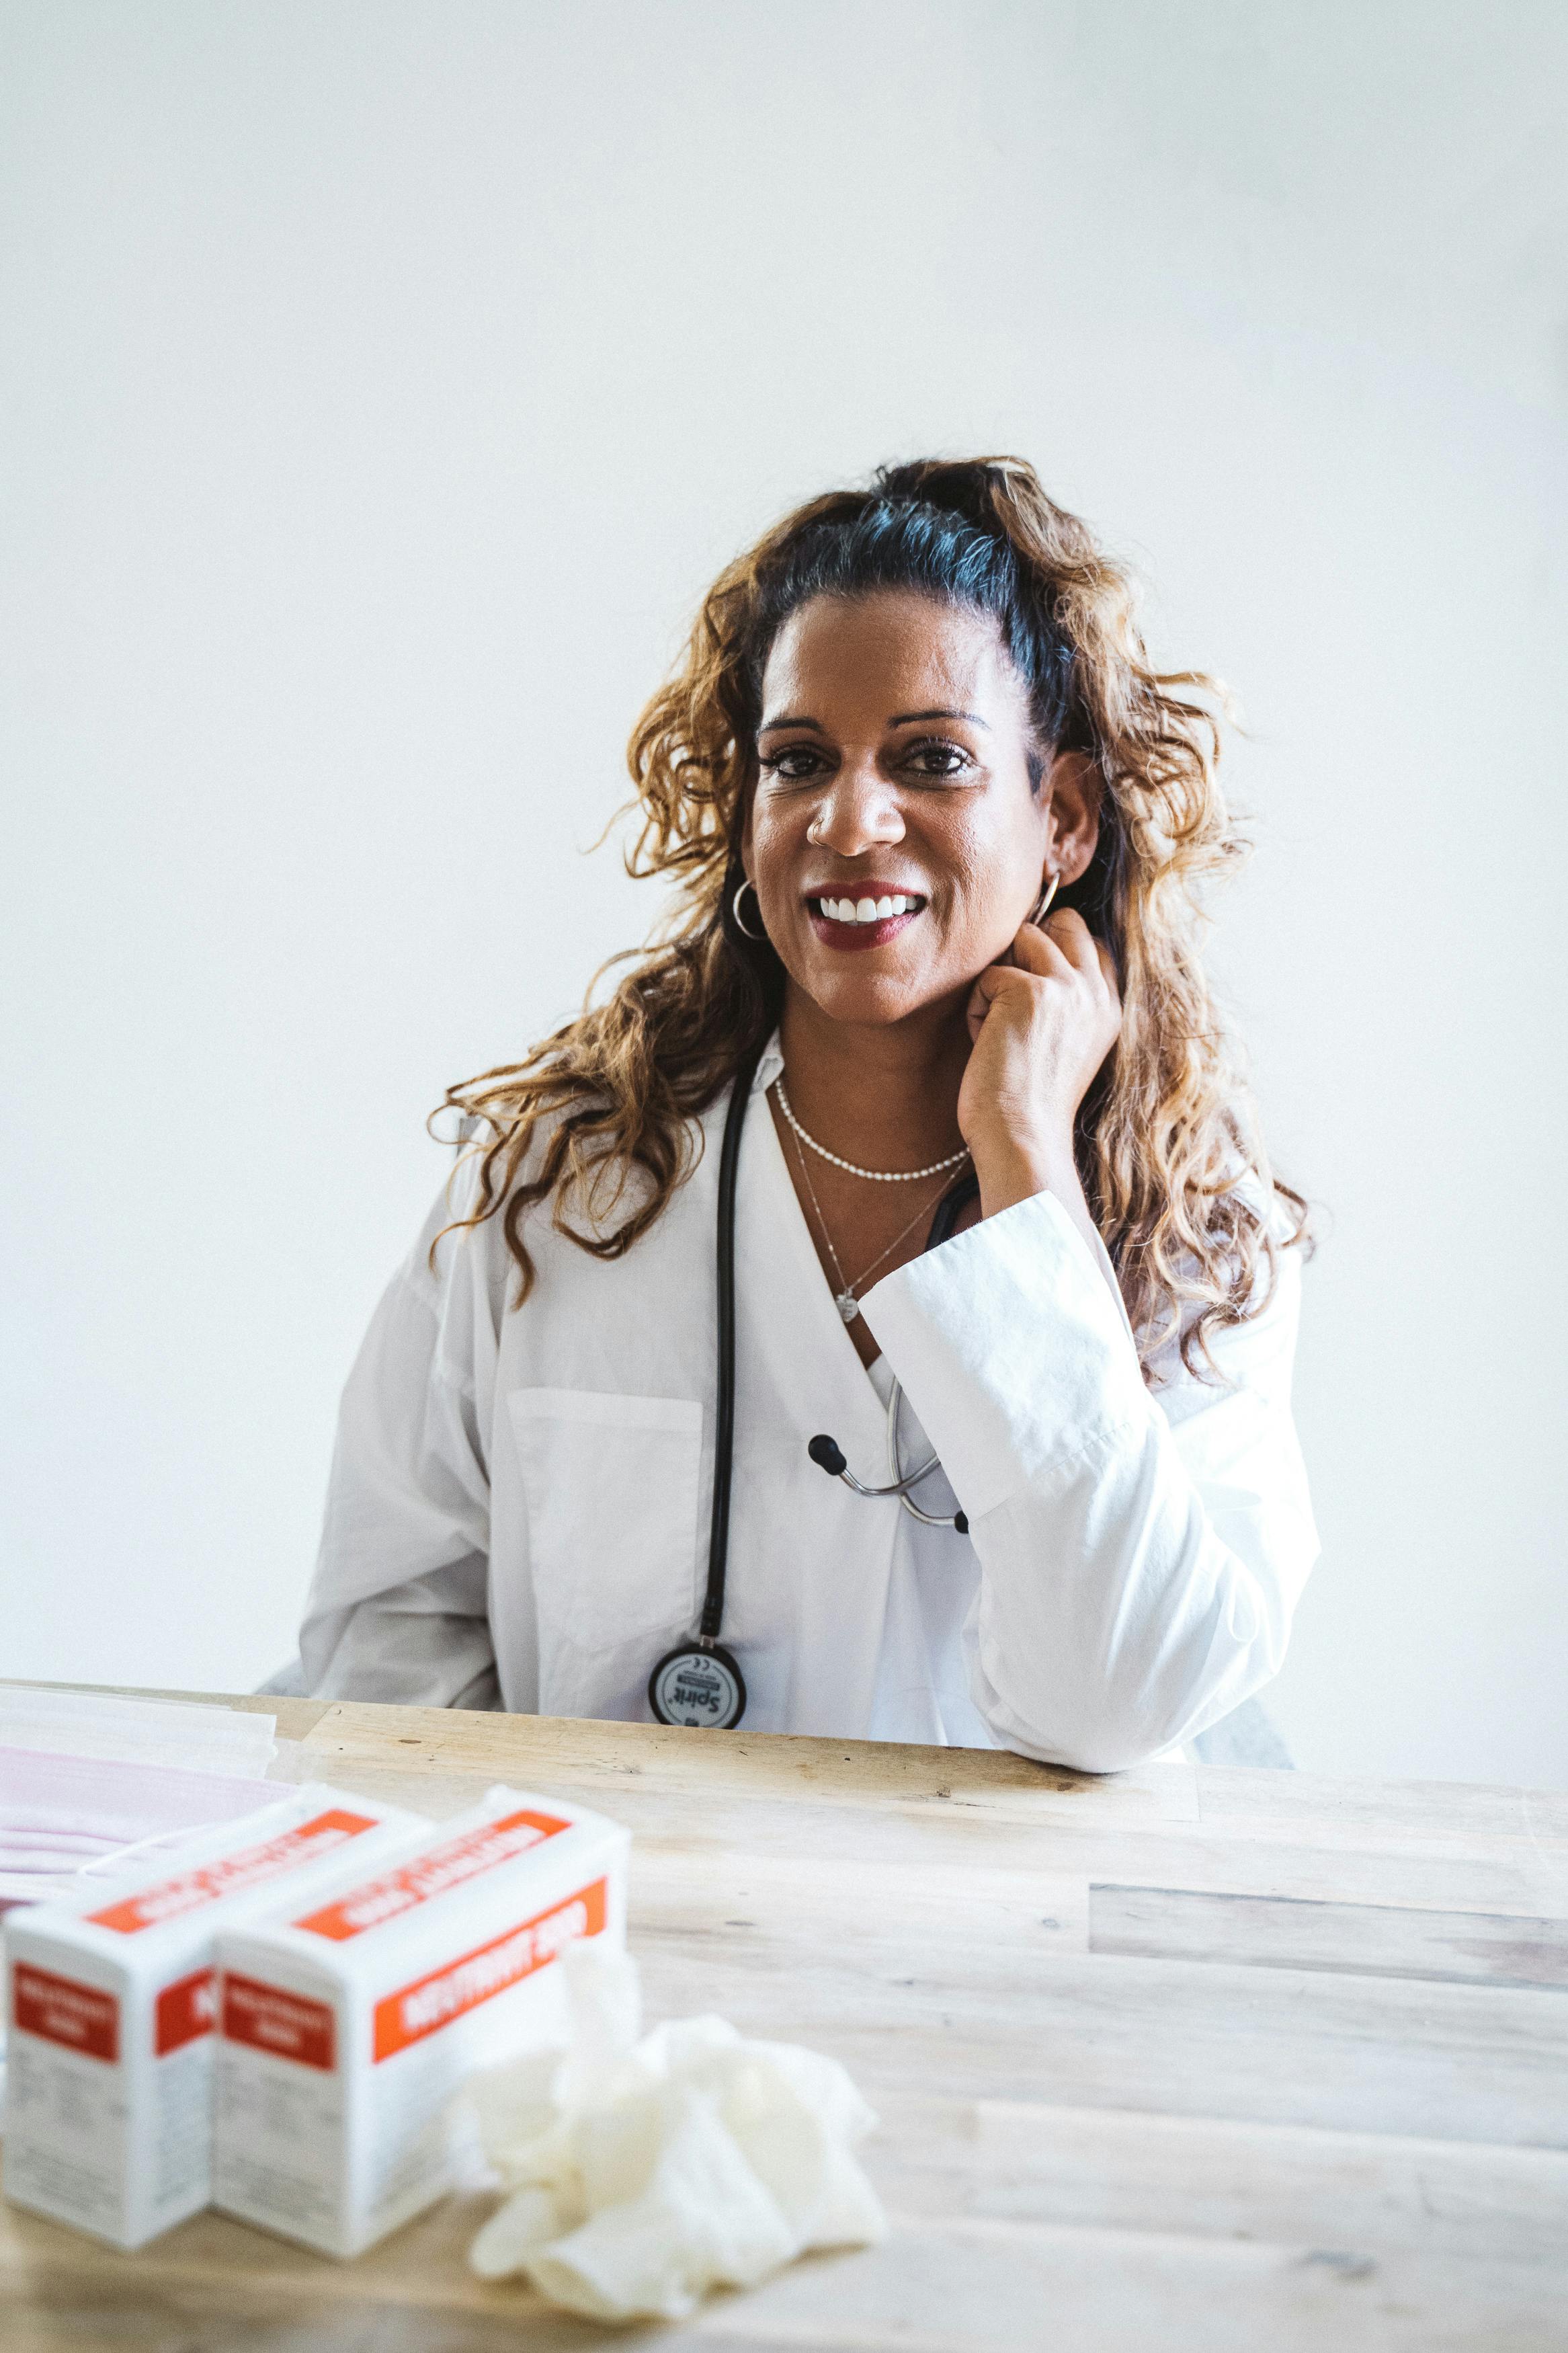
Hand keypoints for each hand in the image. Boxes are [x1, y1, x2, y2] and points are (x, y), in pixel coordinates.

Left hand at [957, 910, 1121, 1222]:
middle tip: (1010, 992)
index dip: (1058, 951)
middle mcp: (1094, 992)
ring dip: (1000, 975)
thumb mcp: (1069, 1048)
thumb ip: (1067, 1005)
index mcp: (1109, 1008)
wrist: (1023, 1137)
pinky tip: (985, 1044)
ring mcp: (1066, 987)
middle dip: (1030, 942)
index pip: (1094, 945)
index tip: (1033, 989)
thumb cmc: (1031, 1105)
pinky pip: (987, 975)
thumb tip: (1030, 961)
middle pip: (1065, 922)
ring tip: (997, 1025)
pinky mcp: (1028, 991)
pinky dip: (977, 1008)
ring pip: (1024, 936)